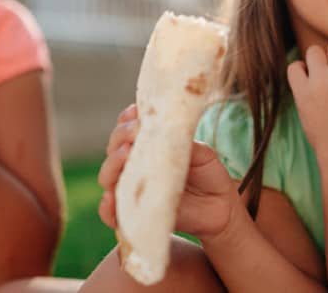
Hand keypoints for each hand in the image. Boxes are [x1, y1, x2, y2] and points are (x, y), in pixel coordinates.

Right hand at [98, 104, 240, 242]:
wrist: (220, 207)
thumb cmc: (208, 174)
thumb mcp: (203, 154)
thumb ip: (185, 144)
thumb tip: (169, 133)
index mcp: (147, 144)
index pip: (126, 128)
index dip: (126, 119)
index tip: (135, 113)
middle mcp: (135, 164)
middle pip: (113, 148)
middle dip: (120, 137)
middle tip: (133, 134)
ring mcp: (132, 189)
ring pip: (108, 176)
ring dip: (112, 165)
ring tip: (125, 155)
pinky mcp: (134, 215)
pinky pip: (112, 214)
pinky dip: (107, 207)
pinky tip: (111, 198)